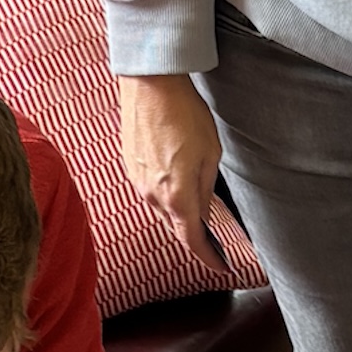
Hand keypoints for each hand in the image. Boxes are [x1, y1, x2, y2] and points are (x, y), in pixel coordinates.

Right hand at [116, 74, 226, 264]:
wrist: (150, 85)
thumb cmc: (184, 113)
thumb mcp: (210, 153)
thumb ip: (206, 189)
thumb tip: (204, 212)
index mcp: (177, 197)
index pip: (193, 240)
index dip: (209, 257)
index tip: (221, 266)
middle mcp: (153, 196)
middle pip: (175, 229)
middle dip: (194, 237)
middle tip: (212, 242)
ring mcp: (138, 182)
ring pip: (161, 210)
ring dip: (177, 214)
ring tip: (194, 210)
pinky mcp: (130, 167)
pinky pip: (148, 192)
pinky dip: (163, 195)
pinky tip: (173, 183)